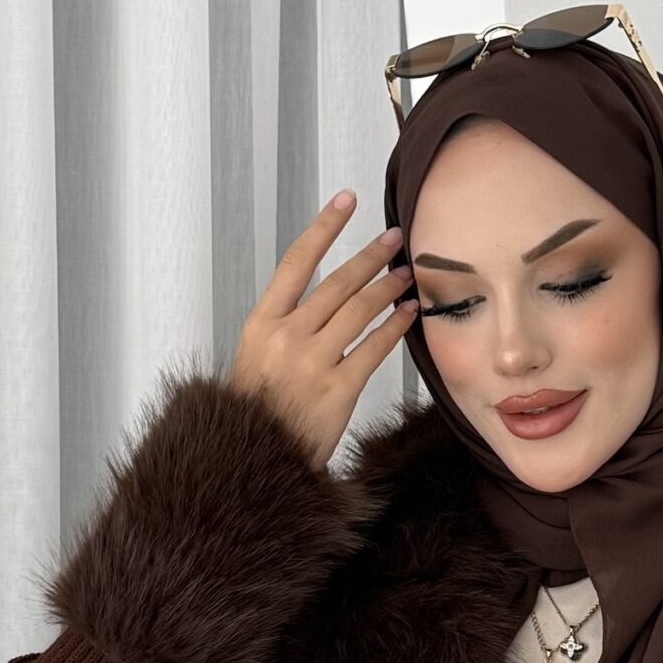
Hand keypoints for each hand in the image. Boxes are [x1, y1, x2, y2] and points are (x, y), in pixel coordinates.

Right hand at [227, 191, 417, 471]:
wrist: (253, 461)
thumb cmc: (256, 414)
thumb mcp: (253, 358)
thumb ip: (282, 325)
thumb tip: (318, 296)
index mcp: (261, 324)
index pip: (296, 261)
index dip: (324, 227)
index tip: (346, 200)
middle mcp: (286, 337)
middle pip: (336, 283)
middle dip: (370, 256)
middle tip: (393, 239)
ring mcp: (312, 364)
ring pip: (359, 311)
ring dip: (387, 287)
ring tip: (406, 274)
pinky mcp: (337, 391)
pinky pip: (374, 348)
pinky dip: (395, 326)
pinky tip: (409, 312)